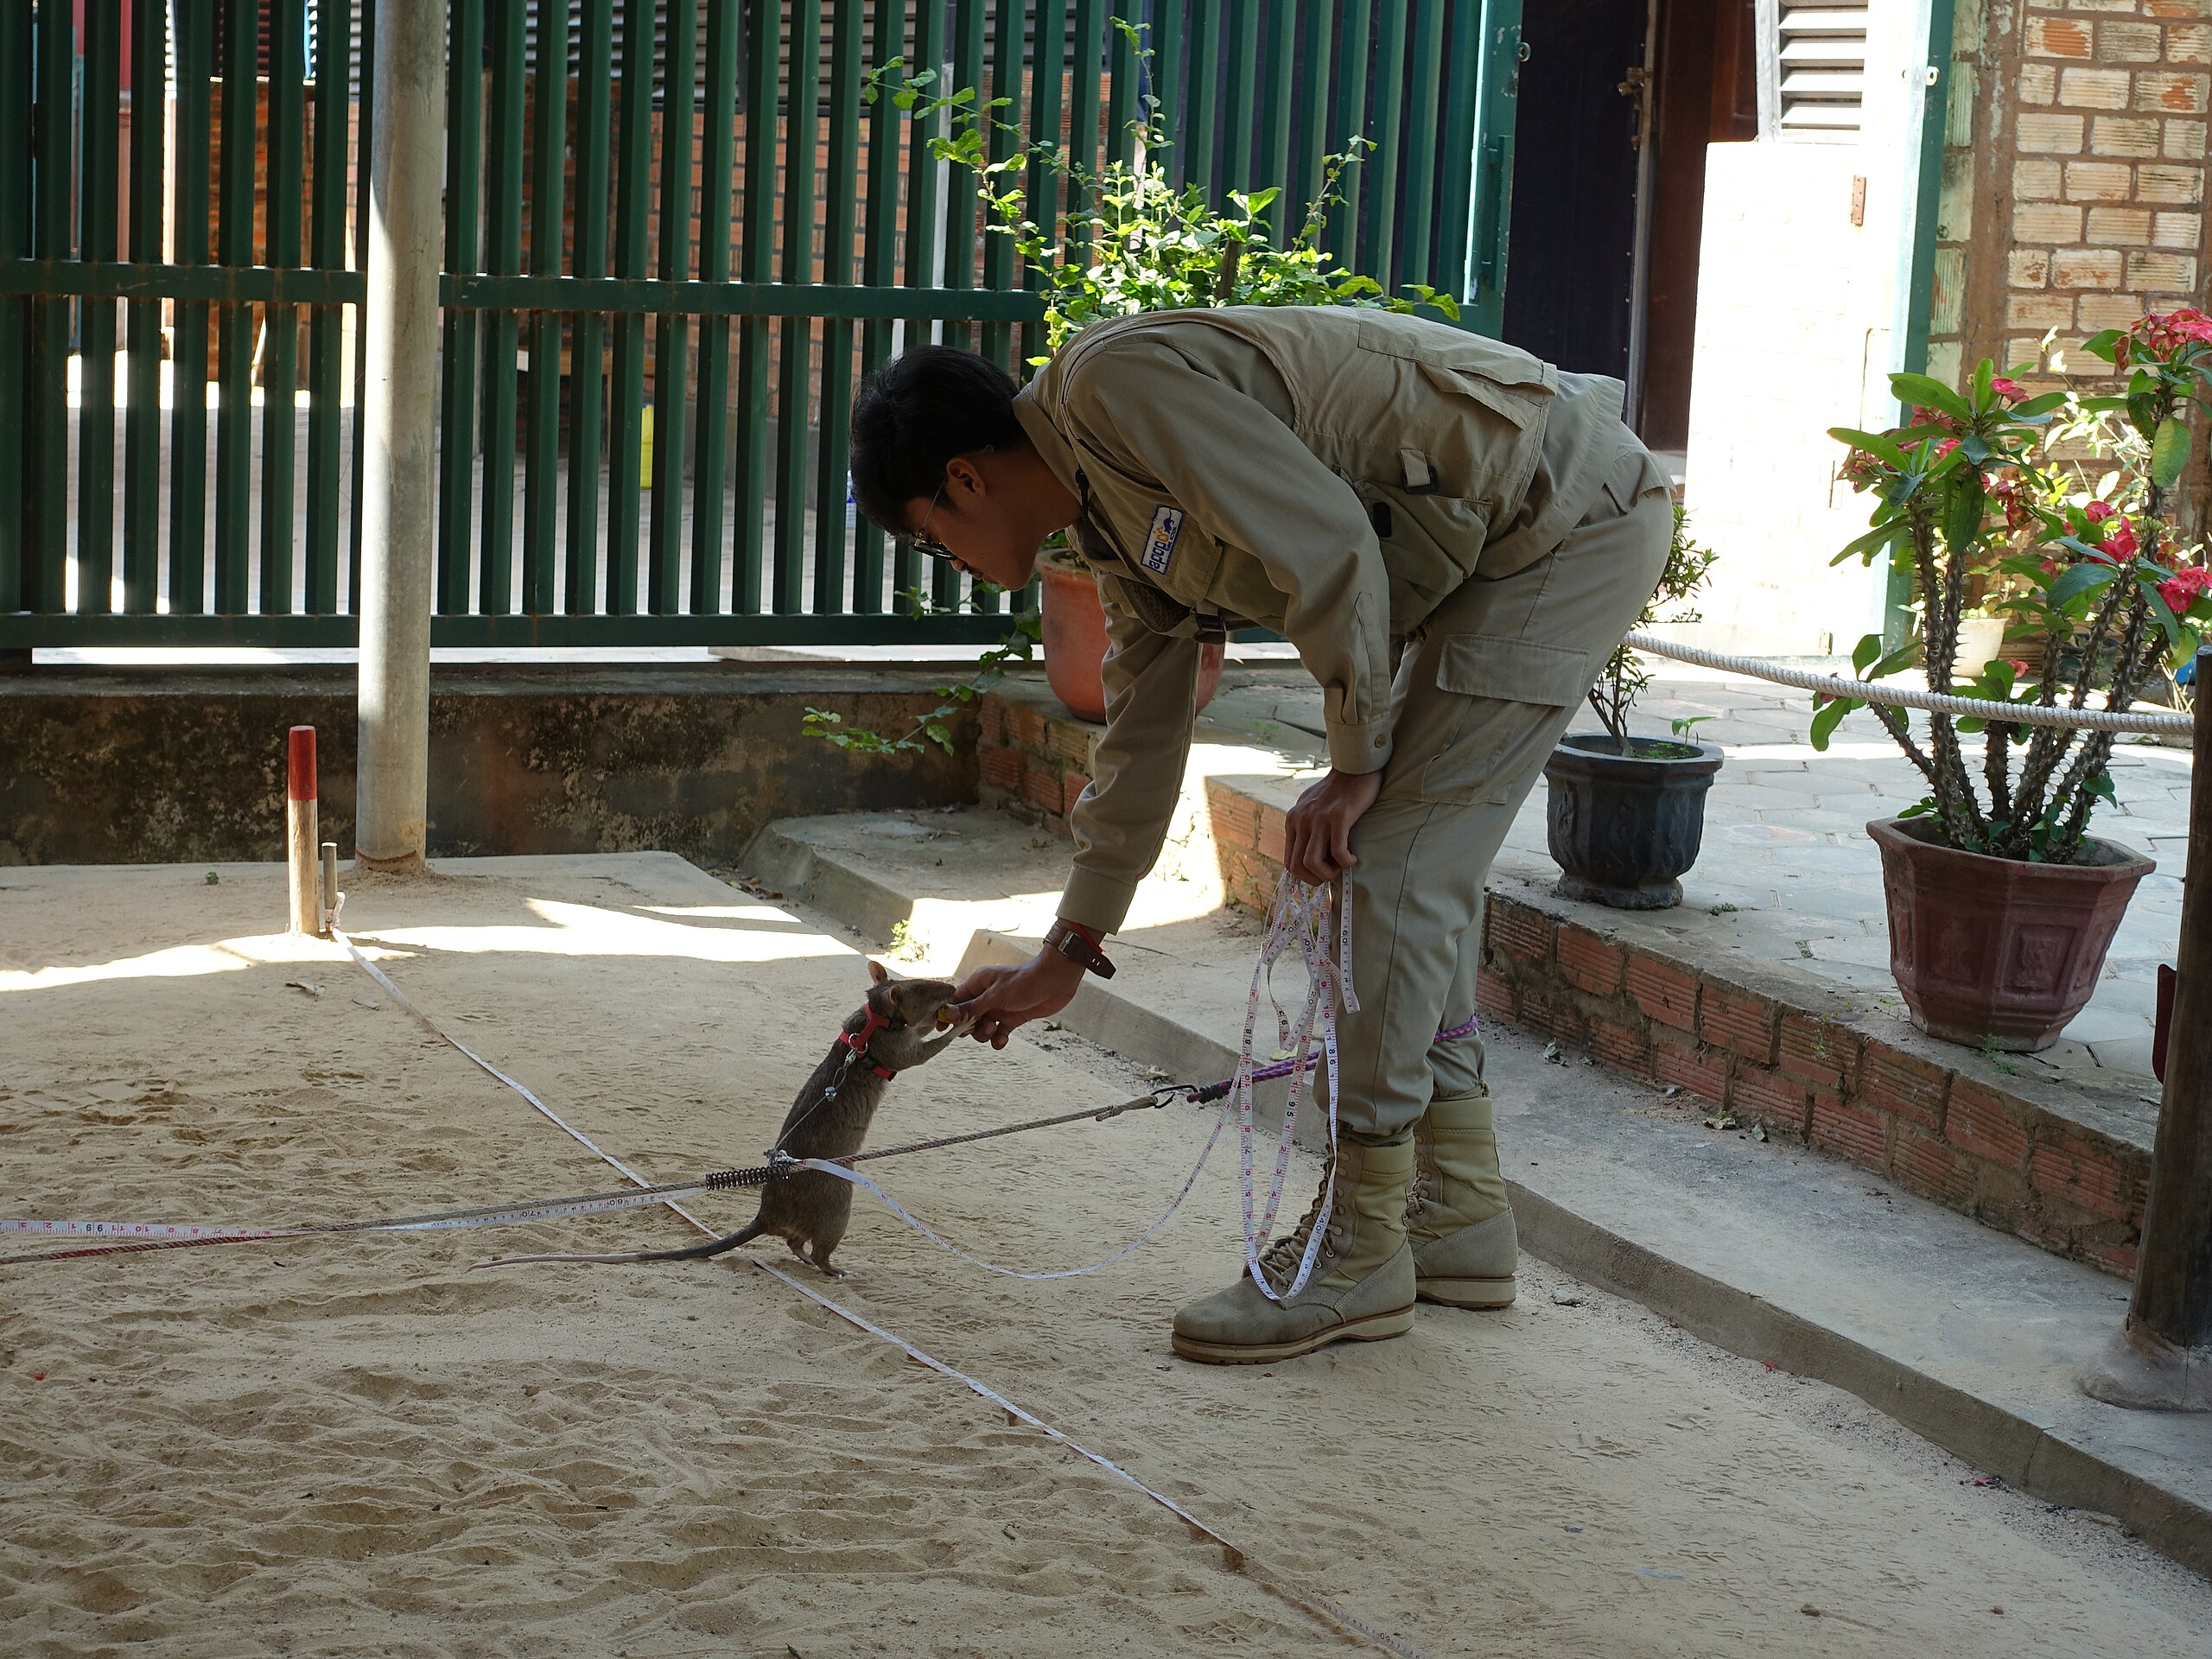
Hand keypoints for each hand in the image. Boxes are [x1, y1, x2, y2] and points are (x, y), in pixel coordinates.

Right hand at [949, 949, 1085, 1047]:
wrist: (1056, 981)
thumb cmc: (1025, 981)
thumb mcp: (995, 995)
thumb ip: (972, 1007)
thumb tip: (948, 1014)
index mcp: (978, 984)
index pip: (955, 1000)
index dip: (947, 1014)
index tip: (942, 1028)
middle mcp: (986, 996)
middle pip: (967, 1017)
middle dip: (970, 1027)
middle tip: (980, 1026)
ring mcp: (999, 1008)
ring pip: (981, 1028)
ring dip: (984, 1034)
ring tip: (994, 1030)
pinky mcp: (1012, 1018)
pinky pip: (998, 1033)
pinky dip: (998, 1039)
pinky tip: (1002, 1039)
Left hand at [1283, 767, 1383, 884]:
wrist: (1355, 766)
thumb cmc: (1338, 791)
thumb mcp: (1312, 808)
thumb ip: (1307, 828)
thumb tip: (1310, 858)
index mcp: (1293, 820)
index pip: (1289, 862)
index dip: (1306, 875)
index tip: (1323, 871)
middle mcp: (1301, 820)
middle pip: (1297, 867)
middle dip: (1316, 878)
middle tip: (1333, 872)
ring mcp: (1318, 818)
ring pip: (1312, 862)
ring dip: (1329, 873)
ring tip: (1342, 866)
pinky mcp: (1338, 817)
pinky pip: (1338, 851)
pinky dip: (1346, 862)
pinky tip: (1353, 858)